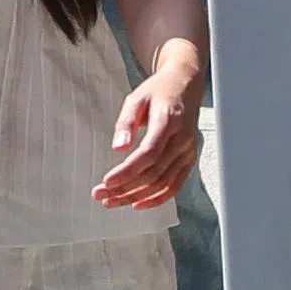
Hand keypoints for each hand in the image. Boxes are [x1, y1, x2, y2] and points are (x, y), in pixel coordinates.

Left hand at [99, 45, 204, 206]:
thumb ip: (126, 122)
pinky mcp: (189, 159)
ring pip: (163, 183)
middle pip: (154, 172)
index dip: (128, 171)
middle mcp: (183, 139)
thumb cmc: (159, 91)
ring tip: (112, 201)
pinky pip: (175, 185)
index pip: (149, 153)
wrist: (185, 85)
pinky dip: (158, 198)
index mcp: (169, 120)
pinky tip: (138, 204)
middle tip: (101, 195)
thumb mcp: (136, 98)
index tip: (107, 182)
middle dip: (125, 188)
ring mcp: (188, 151)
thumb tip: (118, 148)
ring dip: (136, 196)